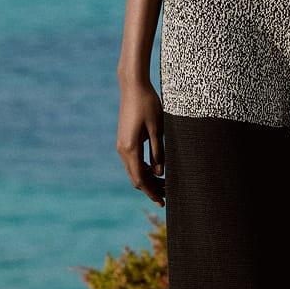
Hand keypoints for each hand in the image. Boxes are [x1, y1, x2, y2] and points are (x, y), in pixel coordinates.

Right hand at [117, 78, 165, 206]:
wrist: (132, 86)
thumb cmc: (148, 104)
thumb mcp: (157, 128)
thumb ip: (158, 152)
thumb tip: (160, 174)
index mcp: (130, 148)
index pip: (140, 179)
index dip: (152, 192)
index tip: (163, 202)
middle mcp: (122, 149)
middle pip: (136, 177)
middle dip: (151, 188)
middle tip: (168, 196)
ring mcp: (122, 144)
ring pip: (134, 170)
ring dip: (148, 179)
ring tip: (165, 185)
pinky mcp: (124, 139)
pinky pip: (133, 161)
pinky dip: (143, 169)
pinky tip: (156, 170)